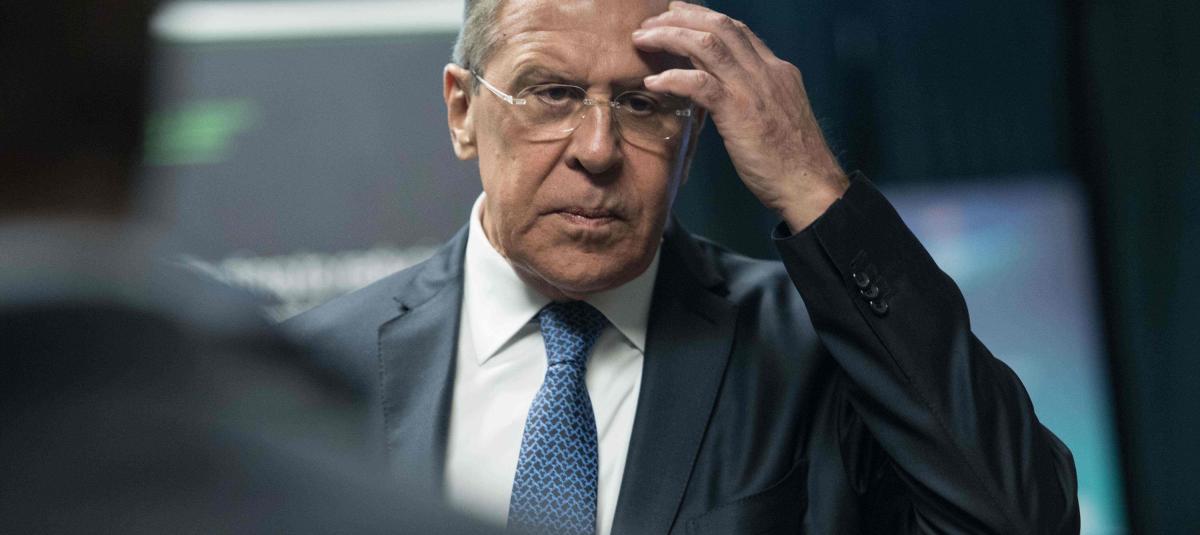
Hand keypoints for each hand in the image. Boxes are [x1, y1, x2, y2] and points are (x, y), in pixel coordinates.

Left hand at [633, 1, 848, 231]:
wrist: (811, 185)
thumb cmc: (792, 160)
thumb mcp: (778, 114)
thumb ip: (755, 96)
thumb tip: (724, 92)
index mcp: (777, 70)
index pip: (738, 29)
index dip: (704, 17)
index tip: (677, 14)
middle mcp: (766, 71)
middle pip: (720, 26)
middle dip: (681, 17)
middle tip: (652, 20)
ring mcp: (753, 90)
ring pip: (707, 45)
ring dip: (669, 36)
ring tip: (642, 39)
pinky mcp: (740, 113)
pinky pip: (700, 84)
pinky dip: (672, 78)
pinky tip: (652, 83)